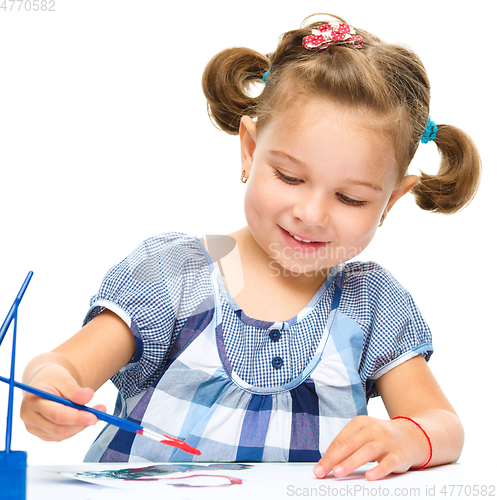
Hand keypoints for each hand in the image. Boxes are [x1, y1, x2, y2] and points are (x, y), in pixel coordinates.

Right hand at [20, 363, 106, 441]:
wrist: (46, 382)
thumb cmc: (54, 379)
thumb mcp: (65, 378)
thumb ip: (75, 389)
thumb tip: (88, 396)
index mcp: (33, 399)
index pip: (57, 414)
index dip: (77, 417)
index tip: (95, 416)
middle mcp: (28, 415)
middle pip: (58, 428)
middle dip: (82, 423)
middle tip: (100, 413)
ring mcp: (33, 427)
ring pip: (61, 434)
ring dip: (80, 426)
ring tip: (94, 412)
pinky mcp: (40, 433)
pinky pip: (60, 436)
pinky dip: (75, 428)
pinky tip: (82, 418)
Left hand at [313, 415, 430, 480]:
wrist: (411, 436)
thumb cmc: (380, 438)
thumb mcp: (363, 435)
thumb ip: (348, 446)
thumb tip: (327, 463)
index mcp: (360, 423)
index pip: (340, 441)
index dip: (328, 455)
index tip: (319, 468)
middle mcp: (372, 430)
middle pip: (349, 445)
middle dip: (333, 459)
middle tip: (322, 472)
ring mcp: (386, 441)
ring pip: (366, 452)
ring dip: (350, 463)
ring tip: (338, 473)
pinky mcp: (398, 455)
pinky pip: (388, 463)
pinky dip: (378, 470)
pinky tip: (370, 477)